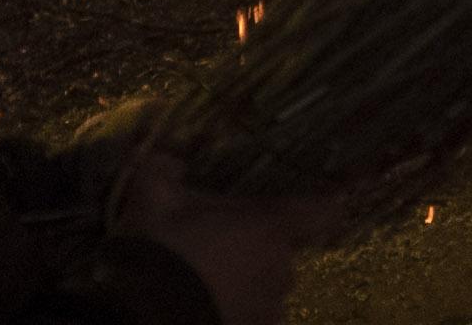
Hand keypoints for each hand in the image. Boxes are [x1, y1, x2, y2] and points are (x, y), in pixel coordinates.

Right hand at [112, 154, 335, 324]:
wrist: (148, 312)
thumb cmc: (163, 248)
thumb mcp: (152, 197)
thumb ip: (164, 170)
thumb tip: (172, 161)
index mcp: (268, 227)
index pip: (321, 211)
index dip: (323, 205)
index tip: (321, 201)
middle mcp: (281, 269)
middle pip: (282, 252)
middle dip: (257, 248)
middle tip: (219, 247)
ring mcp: (270, 310)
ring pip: (267, 288)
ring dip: (247, 283)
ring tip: (207, 283)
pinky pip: (254, 316)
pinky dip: (237, 311)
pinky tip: (205, 305)